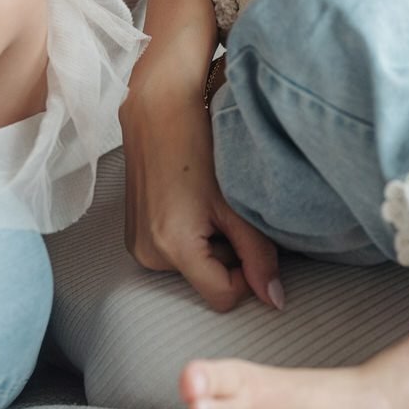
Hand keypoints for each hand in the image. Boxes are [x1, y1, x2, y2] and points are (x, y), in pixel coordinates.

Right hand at [121, 59, 281, 312]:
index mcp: (173, 248)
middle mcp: (148, 254)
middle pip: (207, 280)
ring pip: (193, 266)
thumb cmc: (199, 148)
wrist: (158, 108)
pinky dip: (190, 235)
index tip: (253, 239)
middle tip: (229, 212)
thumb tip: (275, 300)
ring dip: (209, 244)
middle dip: (227, 254)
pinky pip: (173, 251)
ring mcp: (136, 244)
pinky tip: (192, 201)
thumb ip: (258, 256)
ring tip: (209, 202)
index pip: (224, 296)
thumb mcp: (236, 205)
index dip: (248, 275)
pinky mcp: (133, 232)